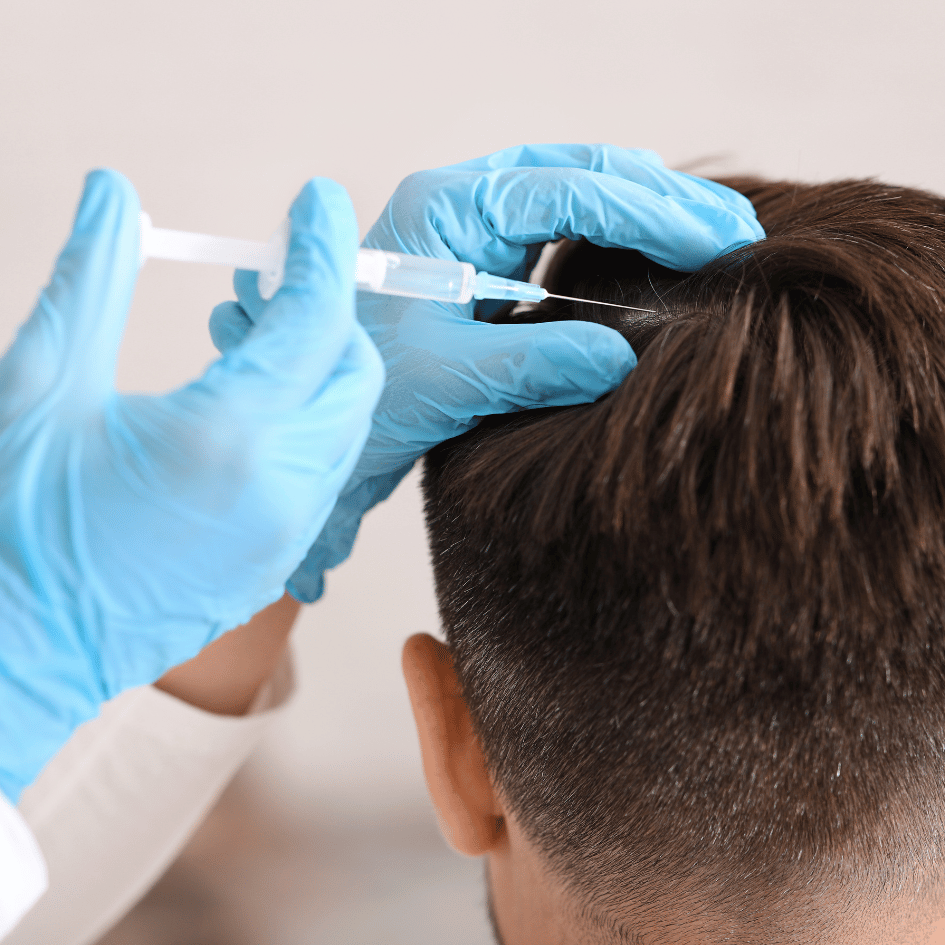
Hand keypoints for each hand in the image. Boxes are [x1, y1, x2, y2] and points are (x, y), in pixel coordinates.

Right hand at [0, 171, 382, 799]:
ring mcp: (287, 533)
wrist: (13, 651)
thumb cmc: (10, 524)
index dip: (323, 249)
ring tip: (246, 335)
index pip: (316, 319)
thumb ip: (92, 278)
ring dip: (317, 367)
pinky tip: (247, 403)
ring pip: (346, 424)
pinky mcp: (277, 559)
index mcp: (227, 437)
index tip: (319, 202)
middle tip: (272, 278)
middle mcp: (280, 489)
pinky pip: (322, 471)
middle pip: (354, 372)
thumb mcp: (40, 385)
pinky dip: (305, 420)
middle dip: (329, 312)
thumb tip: (114, 192)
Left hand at [212, 143, 764, 600]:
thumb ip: (533, 363)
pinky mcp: (485, 262)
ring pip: (578, 198)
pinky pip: (563, 237)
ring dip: (646, 212)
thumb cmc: (359, 396)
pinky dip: (618, 241)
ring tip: (718, 235)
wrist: (309, 420)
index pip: (567, 190)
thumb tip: (625, 357)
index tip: (718, 244)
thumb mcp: (446, 380)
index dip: (650, 212)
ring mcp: (473, 229)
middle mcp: (462, 204)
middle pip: (580, 174)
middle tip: (738, 229)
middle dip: (662, 198)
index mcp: (445, 210)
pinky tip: (659, 258)